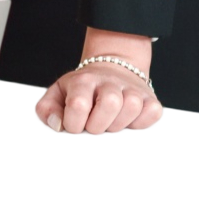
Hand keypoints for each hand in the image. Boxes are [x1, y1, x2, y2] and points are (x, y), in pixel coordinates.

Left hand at [33, 28, 165, 135]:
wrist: (112, 71)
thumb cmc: (81, 92)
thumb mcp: (56, 95)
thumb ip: (46, 111)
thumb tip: (58, 125)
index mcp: (82, 81)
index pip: (78, 104)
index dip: (74, 124)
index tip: (74, 126)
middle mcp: (109, 82)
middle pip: (110, 103)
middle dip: (99, 125)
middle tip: (94, 126)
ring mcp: (132, 90)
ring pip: (132, 107)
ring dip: (120, 124)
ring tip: (111, 123)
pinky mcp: (151, 99)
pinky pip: (152, 114)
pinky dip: (142, 124)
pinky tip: (129, 122)